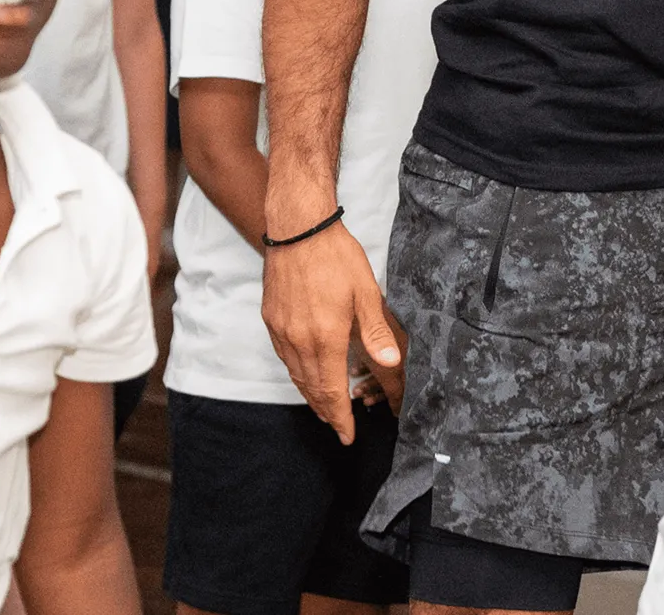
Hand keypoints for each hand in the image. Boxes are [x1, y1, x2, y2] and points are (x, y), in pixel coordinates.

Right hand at [262, 221, 400, 443]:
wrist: (298, 227)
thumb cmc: (336, 256)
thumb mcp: (365, 292)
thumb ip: (376, 332)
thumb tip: (392, 365)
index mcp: (326, 338)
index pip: (331, 392)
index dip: (340, 417)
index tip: (347, 436)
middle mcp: (299, 340)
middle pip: (311, 389)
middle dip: (326, 412)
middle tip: (337, 427)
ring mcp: (281, 330)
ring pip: (295, 375)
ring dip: (310, 395)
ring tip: (323, 407)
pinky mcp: (271, 318)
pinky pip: (283, 356)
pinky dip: (296, 372)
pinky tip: (304, 372)